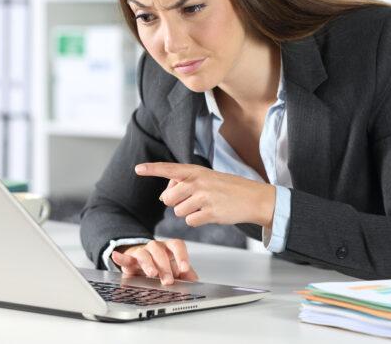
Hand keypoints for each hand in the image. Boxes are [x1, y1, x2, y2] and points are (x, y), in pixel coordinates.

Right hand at [111, 239, 198, 285]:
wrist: (142, 261)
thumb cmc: (161, 265)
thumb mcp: (174, 270)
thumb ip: (185, 274)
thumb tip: (194, 279)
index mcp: (168, 248)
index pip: (176, 245)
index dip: (181, 256)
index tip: (184, 268)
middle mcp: (155, 248)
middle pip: (160, 251)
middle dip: (164, 266)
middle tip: (168, 280)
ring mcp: (141, 252)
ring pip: (144, 253)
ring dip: (148, 263)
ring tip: (152, 274)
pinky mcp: (129, 259)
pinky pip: (124, 256)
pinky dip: (120, 257)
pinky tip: (116, 256)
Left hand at [135, 162, 275, 227]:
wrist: (253, 197)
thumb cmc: (227, 188)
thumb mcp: (206, 177)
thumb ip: (185, 183)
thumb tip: (163, 197)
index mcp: (196, 171)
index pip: (169, 169)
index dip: (152, 169)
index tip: (137, 169)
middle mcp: (198, 182)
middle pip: (168, 198)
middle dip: (174, 203)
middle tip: (192, 201)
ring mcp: (204, 197)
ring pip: (178, 212)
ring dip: (187, 213)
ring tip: (204, 206)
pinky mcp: (210, 213)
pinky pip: (190, 222)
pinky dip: (196, 221)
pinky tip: (209, 214)